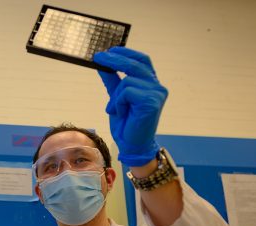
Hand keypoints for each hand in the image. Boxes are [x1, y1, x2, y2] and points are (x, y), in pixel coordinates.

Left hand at [93, 47, 167, 166]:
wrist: (131, 145)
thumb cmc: (127, 124)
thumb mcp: (117, 98)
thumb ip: (112, 81)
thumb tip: (102, 64)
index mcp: (152, 84)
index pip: (142, 60)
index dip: (127, 52)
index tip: (110, 50)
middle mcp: (157, 87)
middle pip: (135, 65)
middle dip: (114, 59)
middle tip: (98, 56)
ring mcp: (156, 94)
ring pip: (127, 81)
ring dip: (116, 96)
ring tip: (117, 110)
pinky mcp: (150, 102)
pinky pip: (126, 92)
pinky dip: (118, 102)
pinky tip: (122, 113)